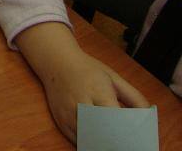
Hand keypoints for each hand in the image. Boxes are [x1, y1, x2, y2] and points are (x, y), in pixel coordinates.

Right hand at [15, 23, 148, 142]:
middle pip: (103, 131)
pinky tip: (99, 142)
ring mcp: (68, 113)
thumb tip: (147, 117)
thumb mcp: (114, 77)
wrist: (55, 61)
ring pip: (89, 139)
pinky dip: (91, 144)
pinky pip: (78, 141)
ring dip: (103, 143)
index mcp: (98, 90)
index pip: (116, 118)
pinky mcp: (60, 120)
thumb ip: (134, 97)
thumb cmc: (88, 69)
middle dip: (117, 140)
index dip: (128, 130)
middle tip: (127, 143)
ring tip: (114, 142)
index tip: (137, 137)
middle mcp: (81, 103)